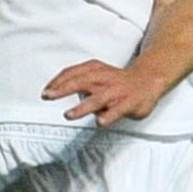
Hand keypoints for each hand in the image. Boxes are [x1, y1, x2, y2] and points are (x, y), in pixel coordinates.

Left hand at [41, 58, 164, 125]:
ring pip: (97, 99)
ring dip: (81, 108)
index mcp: (94, 69)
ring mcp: (116, 91)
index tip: (45, 91)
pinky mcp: (128, 103)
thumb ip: (79, 79)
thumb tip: (59, 90)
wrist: (147, 80)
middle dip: (62, 89)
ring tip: (68, 115)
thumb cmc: (116, 79)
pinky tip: (100, 122)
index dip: (56, 82)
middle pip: (79, 82)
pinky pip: (117, 111)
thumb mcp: (96, 72)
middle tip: (48, 96)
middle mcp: (103, 79)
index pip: (71, 73)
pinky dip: (108, 116)